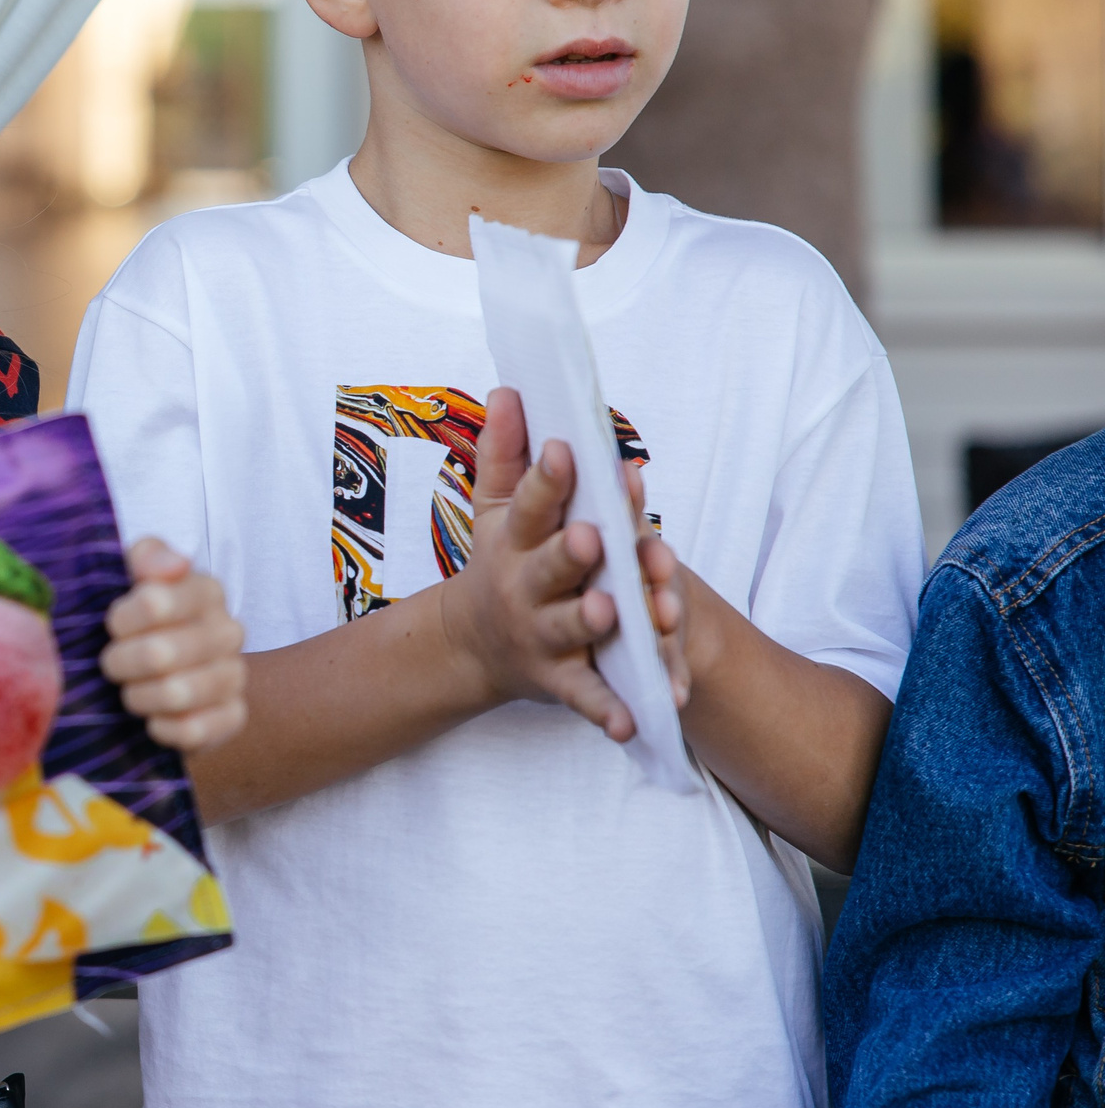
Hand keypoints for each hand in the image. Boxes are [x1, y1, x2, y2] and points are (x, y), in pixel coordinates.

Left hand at [101, 537, 248, 751]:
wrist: (170, 670)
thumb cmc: (141, 617)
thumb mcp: (135, 574)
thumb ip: (147, 556)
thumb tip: (172, 566)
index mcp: (205, 590)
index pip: (154, 602)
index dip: (121, 621)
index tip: (114, 627)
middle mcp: (229, 631)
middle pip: (159, 654)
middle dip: (121, 663)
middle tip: (113, 663)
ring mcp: (235, 675)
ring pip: (175, 694)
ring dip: (138, 696)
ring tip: (132, 689)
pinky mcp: (233, 716)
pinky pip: (192, 730)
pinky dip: (161, 727)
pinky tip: (153, 717)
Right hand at [441, 387, 683, 739]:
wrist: (474, 647)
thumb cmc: (502, 564)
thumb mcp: (494, 509)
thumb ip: (505, 453)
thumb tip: (510, 390)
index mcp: (514, 541)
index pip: (530, 503)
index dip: (547, 476)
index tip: (565, 447)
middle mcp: (525, 588)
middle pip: (550, 567)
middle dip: (570, 552)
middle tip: (592, 536)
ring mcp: (542, 636)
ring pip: (572, 628)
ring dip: (590, 620)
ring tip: (611, 609)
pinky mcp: (560, 680)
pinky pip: (587, 696)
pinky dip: (607, 709)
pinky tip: (633, 717)